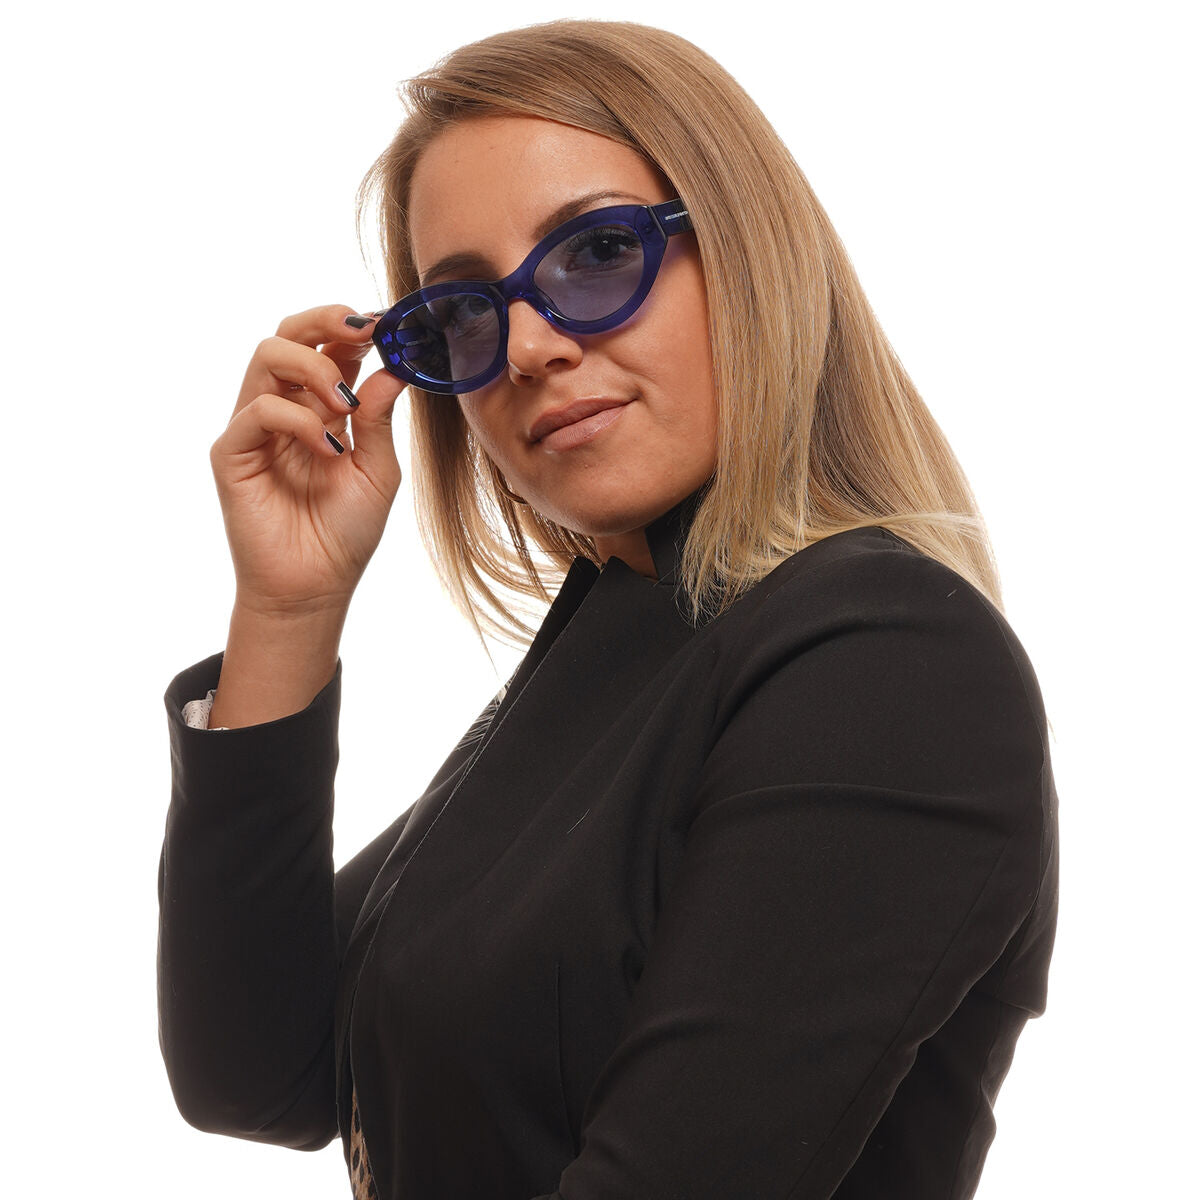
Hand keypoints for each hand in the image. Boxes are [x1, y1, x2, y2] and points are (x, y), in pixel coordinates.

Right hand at [209, 304, 406, 615]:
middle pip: (289, 334)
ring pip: (267, 357)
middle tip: (364, 331)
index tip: (388, 324)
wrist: (315, 587)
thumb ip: (379, 420)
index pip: (329, 346)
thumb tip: (393, 368)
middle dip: (326, 320)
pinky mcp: (233, 453)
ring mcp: (255, 428)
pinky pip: (258, 411)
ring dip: (314, 366)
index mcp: (322, 408)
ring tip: (345, 403)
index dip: (353, 326)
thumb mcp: (377, 471)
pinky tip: (328, 449)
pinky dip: (297, 420)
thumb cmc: (345, 532)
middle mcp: (286, 408)